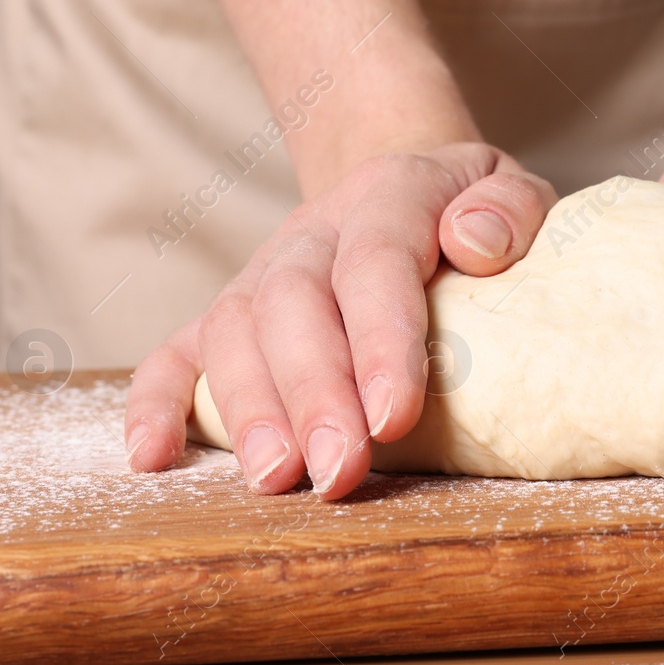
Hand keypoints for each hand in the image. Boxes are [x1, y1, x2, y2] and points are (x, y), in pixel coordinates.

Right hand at [123, 143, 556, 497]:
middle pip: (293, 303)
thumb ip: (510, 207)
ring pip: (231, 329)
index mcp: (387, 194)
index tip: (395, 418)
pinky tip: (152, 459)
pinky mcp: (228, 312)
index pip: (376, 262)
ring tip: (275, 480)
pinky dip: (156, 402)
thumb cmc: (470, 210)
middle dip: (314, 394)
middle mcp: (313, 231)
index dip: (381, 340)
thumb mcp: (511, 187)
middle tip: (337, 472)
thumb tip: (473, 242)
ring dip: (248, 409)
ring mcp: (261, 271)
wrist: (406, 184)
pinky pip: (175, 351)